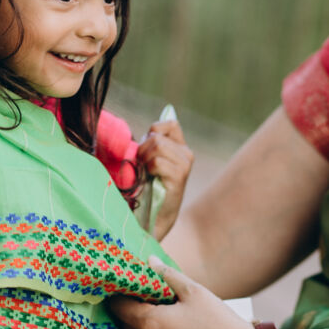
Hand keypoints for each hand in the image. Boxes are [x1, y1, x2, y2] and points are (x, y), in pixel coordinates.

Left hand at [109, 258, 306, 328]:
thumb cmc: (220, 322)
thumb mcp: (195, 291)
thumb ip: (167, 275)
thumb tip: (149, 261)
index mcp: (151, 323)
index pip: (120, 309)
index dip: (117, 297)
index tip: (120, 290)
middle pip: (127, 328)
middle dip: (129, 315)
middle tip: (139, 302)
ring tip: (161, 321)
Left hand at [137, 119, 193, 239]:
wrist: (155, 214)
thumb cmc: (149, 185)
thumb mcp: (151, 159)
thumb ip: (153, 142)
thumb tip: (163, 113)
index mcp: (181, 147)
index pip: (170, 123)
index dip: (153, 131)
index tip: (146, 148)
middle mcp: (186, 154)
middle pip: (157, 137)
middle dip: (142, 149)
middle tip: (141, 165)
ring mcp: (185, 165)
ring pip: (157, 147)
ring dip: (144, 159)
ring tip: (145, 172)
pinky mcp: (179, 176)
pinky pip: (157, 162)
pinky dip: (148, 169)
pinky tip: (150, 179)